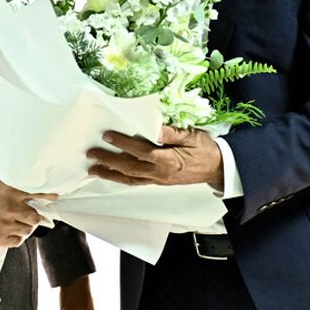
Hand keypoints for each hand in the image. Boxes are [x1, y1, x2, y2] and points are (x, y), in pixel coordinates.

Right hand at [0, 159, 54, 246]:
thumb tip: (5, 150)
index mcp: (9, 190)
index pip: (39, 193)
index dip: (49, 195)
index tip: (55, 196)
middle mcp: (10, 209)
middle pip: (36, 216)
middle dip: (37, 214)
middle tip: (34, 212)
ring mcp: (4, 226)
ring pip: (27, 230)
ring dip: (27, 225)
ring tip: (22, 221)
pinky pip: (16, 241)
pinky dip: (17, 236)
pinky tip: (13, 231)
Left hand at [87, 125, 222, 189]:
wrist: (218, 168)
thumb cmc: (206, 149)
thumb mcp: (192, 136)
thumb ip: (171, 133)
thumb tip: (153, 128)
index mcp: (168, 161)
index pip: (140, 151)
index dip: (122, 143)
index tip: (107, 135)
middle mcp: (160, 173)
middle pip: (129, 168)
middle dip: (108, 161)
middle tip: (90, 155)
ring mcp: (158, 180)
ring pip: (130, 178)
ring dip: (110, 174)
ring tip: (93, 170)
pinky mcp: (159, 182)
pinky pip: (136, 182)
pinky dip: (122, 179)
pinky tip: (112, 175)